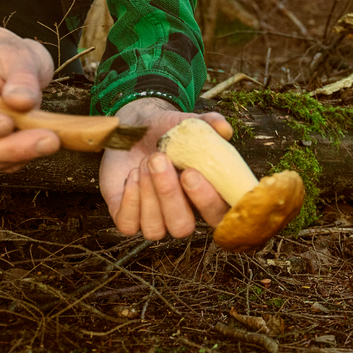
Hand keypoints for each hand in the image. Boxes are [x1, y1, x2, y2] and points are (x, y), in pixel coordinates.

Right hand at [0, 6, 56, 171]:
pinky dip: (27, 156)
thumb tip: (20, 100)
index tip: (5, 122)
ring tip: (52, 139)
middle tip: (45, 137)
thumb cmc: (7, 58)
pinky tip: (43, 140)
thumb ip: (20, 75)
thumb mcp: (18, 55)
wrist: (14, 66)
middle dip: (7, 147)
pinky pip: (7, 165)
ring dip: (22, 154)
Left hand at [100, 97, 231, 239]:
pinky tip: (132, 174)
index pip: (216, 215)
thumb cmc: (167, 131)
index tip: (190, 173)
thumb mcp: (188, 123)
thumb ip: (209, 124)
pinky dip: (130, 200)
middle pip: (182, 227)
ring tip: (145, 161)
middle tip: (160, 160)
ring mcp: (154, 220)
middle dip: (169, 195)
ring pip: (155, 229)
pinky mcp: (128, 218)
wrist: (135, 128)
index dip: (207, 202)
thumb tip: (224, 130)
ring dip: (148, 194)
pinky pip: (128, 224)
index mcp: (204, 196)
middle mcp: (181, 214)